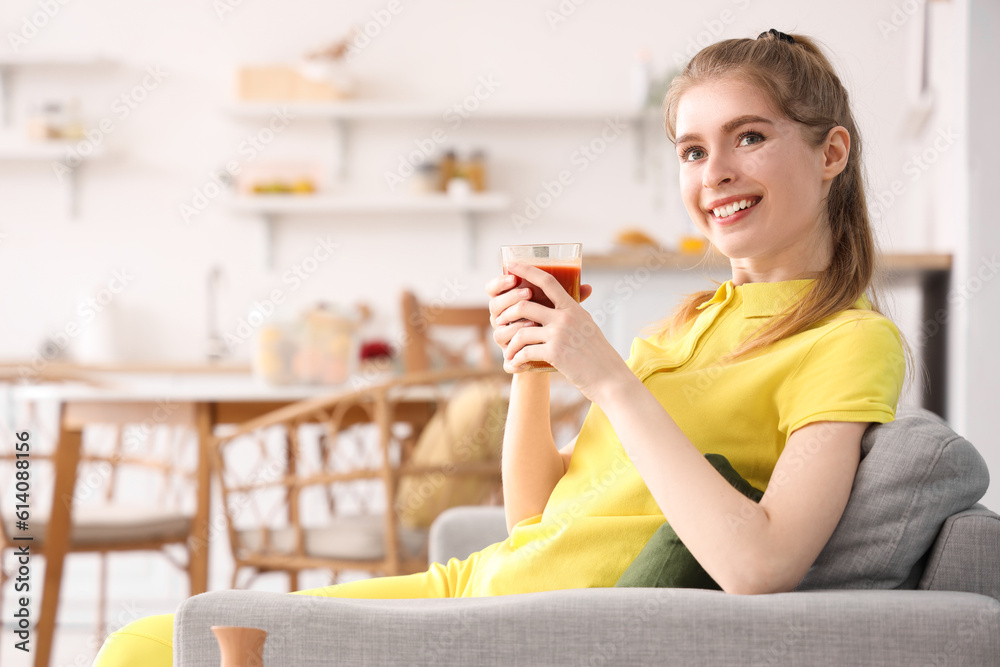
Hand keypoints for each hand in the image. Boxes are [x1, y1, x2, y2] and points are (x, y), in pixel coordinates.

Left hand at [488, 261, 627, 403]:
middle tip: (500, 323)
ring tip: (509, 352)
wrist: (609, 378)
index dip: (527, 271)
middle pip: (524, 305)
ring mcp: (559, 334)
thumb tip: (562, 303)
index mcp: (573, 308)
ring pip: (521, 332)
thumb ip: (572, 314)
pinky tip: (516, 364)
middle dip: (507, 314)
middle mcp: (565, 318)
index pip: (548, 282)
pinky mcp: (555, 353)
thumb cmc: (598, 354)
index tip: (512, 265)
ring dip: (510, 344)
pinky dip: (517, 359)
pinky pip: (525, 352)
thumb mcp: (587, 326)